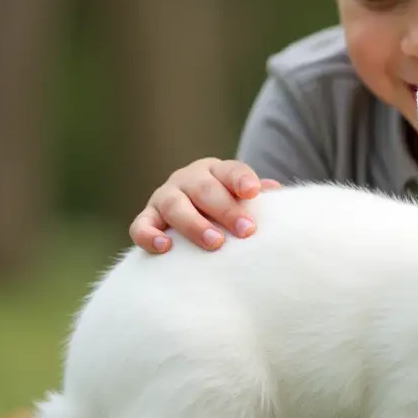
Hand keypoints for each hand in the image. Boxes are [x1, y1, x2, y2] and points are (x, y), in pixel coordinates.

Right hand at [129, 157, 280, 253]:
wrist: (194, 212)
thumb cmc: (227, 207)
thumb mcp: (242, 198)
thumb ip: (256, 194)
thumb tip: (276, 190)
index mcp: (216, 170)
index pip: (231, 170)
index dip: (242, 179)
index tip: (253, 192)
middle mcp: (188, 179)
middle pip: (205, 189)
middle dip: (227, 210)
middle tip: (246, 230)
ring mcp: (165, 197)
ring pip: (174, 205)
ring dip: (194, 225)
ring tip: (215, 243)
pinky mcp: (147, 217)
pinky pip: (141, 225)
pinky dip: (150, 235)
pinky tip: (165, 247)